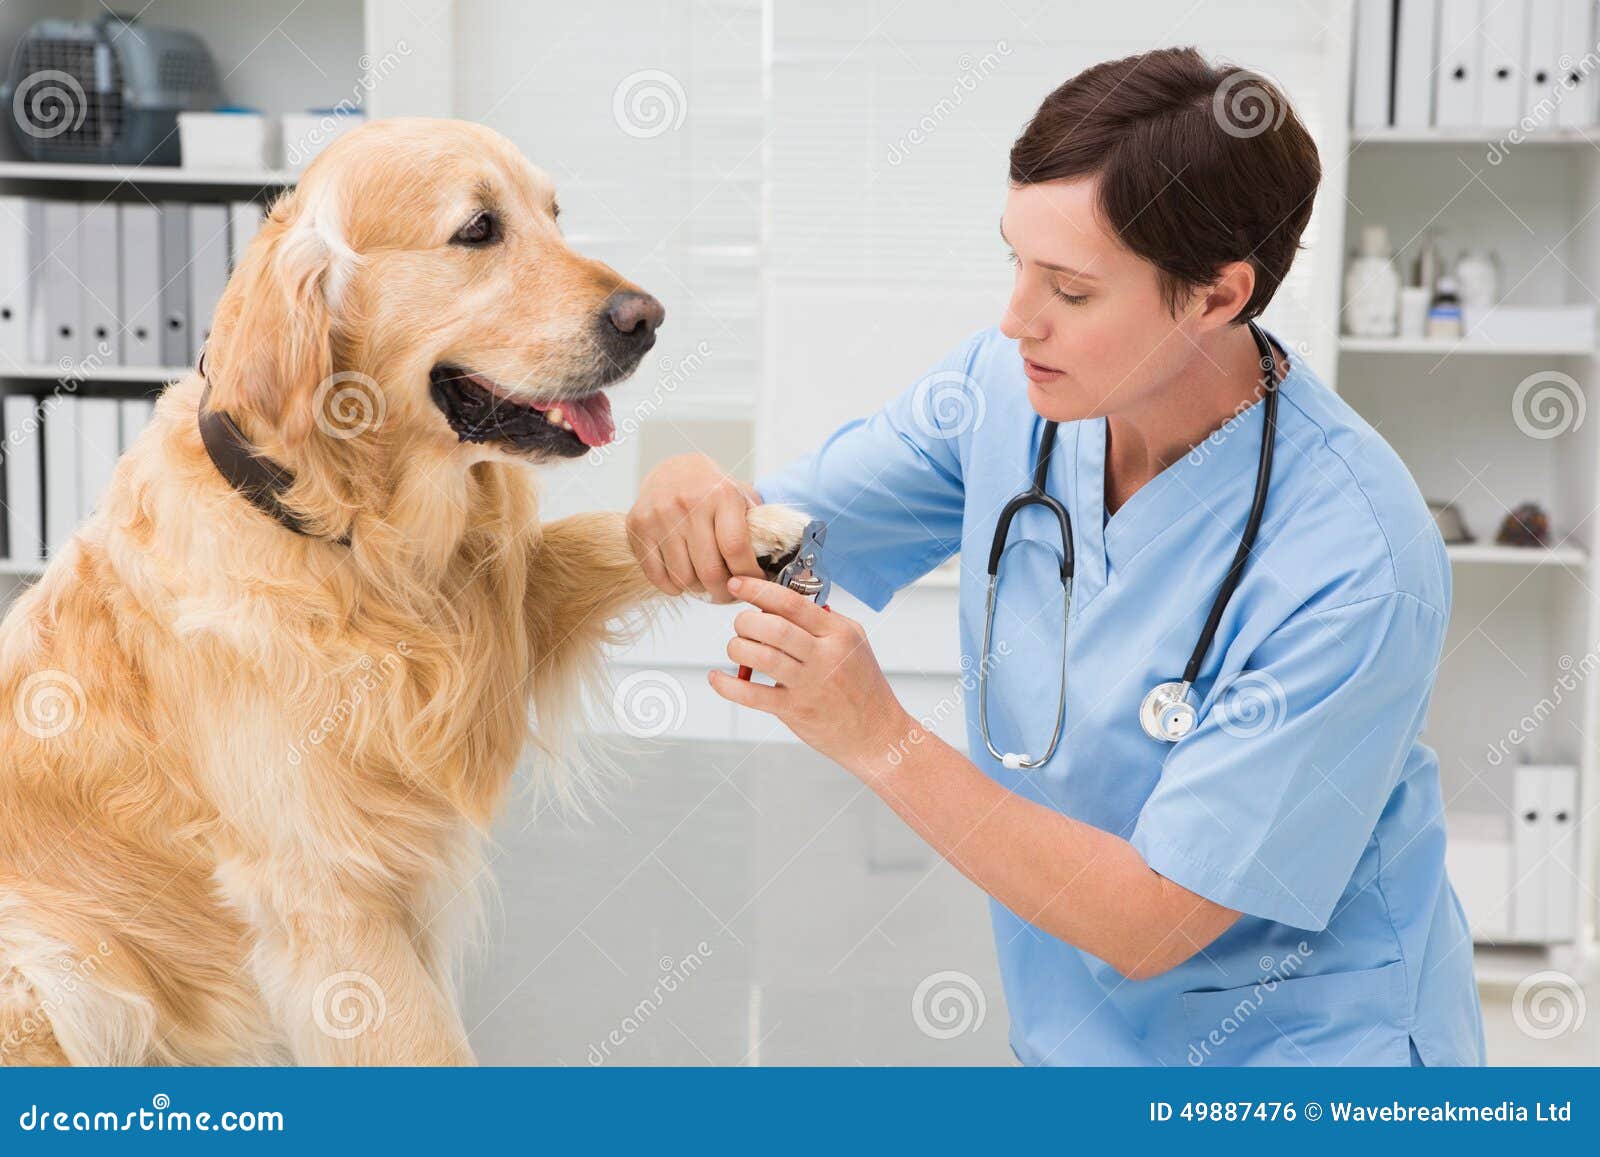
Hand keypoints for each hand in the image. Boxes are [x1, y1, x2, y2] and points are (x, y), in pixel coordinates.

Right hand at [627, 454, 765, 603]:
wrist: (672, 470)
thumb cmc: (713, 491)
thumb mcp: (741, 497)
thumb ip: (758, 526)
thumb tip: (772, 566)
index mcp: (721, 495)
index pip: (736, 548)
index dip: (748, 574)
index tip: (754, 583)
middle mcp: (689, 504)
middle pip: (710, 570)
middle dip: (724, 592)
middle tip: (730, 594)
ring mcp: (660, 516)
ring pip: (684, 577)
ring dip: (698, 590)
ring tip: (706, 583)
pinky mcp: (637, 527)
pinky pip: (657, 576)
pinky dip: (673, 588)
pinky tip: (683, 579)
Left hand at [707, 577, 911, 773]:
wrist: (876, 732)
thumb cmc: (862, 686)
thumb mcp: (853, 642)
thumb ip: (822, 621)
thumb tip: (780, 603)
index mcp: (838, 633)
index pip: (792, 603)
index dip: (758, 590)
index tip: (737, 585)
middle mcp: (825, 656)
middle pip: (772, 628)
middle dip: (745, 621)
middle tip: (742, 625)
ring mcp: (810, 684)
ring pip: (760, 656)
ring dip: (737, 647)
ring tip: (736, 647)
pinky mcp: (795, 710)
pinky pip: (752, 695)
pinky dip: (728, 685)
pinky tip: (717, 678)